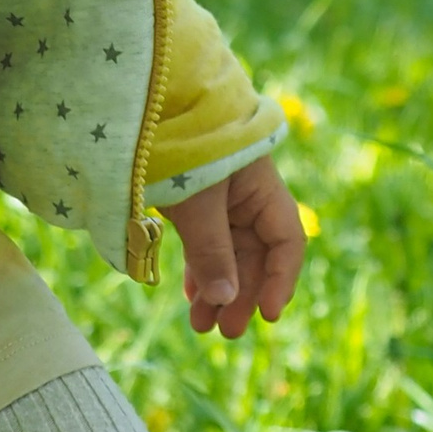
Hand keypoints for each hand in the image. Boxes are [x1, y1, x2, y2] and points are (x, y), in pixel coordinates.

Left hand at [158, 154, 306, 337]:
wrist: (147, 100)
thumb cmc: (179, 145)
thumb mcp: (197, 202)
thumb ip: (212, 252)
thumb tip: (226, 301)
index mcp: (262, 188)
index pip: (286, 242)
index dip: (280, 280)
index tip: (268, 316)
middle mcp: (247, 195)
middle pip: (254, 254)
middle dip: (240, 294)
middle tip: (223, 331)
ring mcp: (219, 197)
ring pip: (227, 251)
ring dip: (217, 287)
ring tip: (201, 324)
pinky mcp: (193, 200)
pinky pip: (204, 240)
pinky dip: (199, 267)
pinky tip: (190, 293)